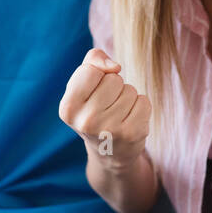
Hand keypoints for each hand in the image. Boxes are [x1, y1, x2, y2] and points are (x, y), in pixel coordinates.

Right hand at [59, 47, 150, 173]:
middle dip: (113, 86)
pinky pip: (144, 101)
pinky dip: (140, 107)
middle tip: (107, 106)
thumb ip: (92, 61)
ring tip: (118, 114)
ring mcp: (110, 130)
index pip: (90, 70)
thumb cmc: (94, 109)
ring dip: (127, 97)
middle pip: (113, 79)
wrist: (109, 151)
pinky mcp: (132, 134)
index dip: (96, 75)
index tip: (92, 92)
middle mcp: (86, 122)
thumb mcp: (83, 84)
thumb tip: (115, 66)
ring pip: (129, 90)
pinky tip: (130, 120)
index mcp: (67, 108)